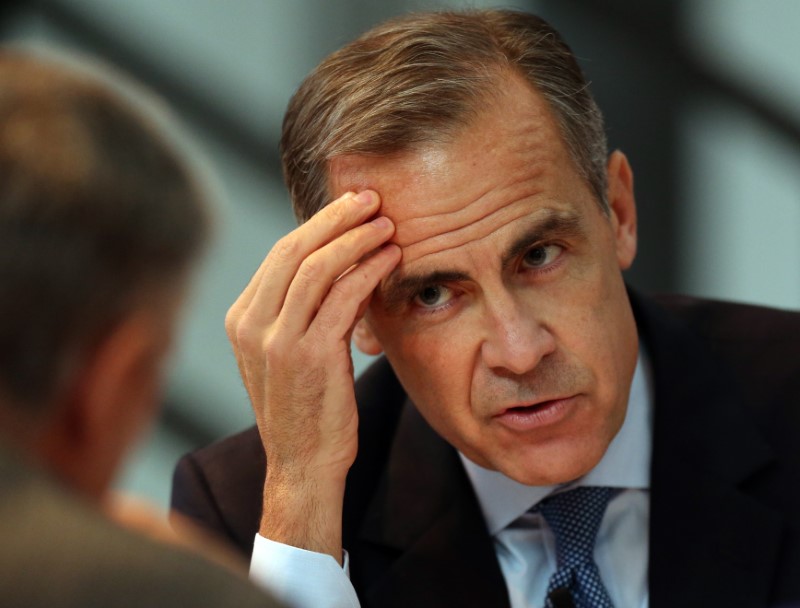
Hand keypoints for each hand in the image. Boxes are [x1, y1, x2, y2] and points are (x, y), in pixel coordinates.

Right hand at [225, 190, 399, 560]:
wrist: (302, 463)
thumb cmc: (304, 405)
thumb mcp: (287, 351)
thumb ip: (300, 307)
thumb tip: (339, 258)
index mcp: (241, 318)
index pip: (280, 254)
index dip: (319, 224)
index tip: (350, 206)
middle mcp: (250, 324)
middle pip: (294, 250)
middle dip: (336, 218)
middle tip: (371, 199)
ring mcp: (276, 340)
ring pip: (318, 268)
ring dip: (357, 240)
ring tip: (387, 225)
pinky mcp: (308, 356)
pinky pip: (343, 298)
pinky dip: (369, 272)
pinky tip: (390, 260)